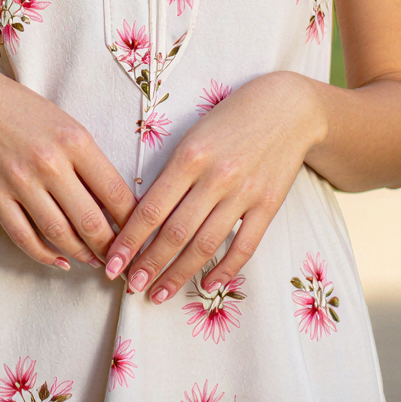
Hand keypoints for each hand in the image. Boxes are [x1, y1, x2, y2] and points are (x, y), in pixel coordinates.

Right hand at [0, 59, 135, 272]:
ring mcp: (20, 181)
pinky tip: (60, 260)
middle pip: (90, 221)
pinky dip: (44, 255)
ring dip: (81, 254)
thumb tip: (114, 202)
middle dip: (111, 248)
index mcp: (74, 140)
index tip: (141, 236)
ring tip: (95, 261)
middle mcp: (50, 163)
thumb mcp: (64, 124)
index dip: (133, 222)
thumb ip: (88, 160)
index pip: (115, 192)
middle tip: (121, 261)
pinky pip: (24, 237)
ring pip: (59, 234)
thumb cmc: (22, 111)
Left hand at [103, 71, 324, 302]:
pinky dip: (224, 270)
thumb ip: (173, 173)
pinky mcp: (269, 205)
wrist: (287, 107)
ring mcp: (245, 193)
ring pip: (205, 245)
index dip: (130, 241)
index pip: (152, 209)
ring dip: (179, 274)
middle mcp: (216, 177)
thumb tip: (145, 217)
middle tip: (130, 287)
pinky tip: (206, 285)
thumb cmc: (231, 118)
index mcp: (190, 156)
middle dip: (149, 264)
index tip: (113, 263)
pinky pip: (244, 246)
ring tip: (158, 294)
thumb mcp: (194, 135)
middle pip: (175, 233)